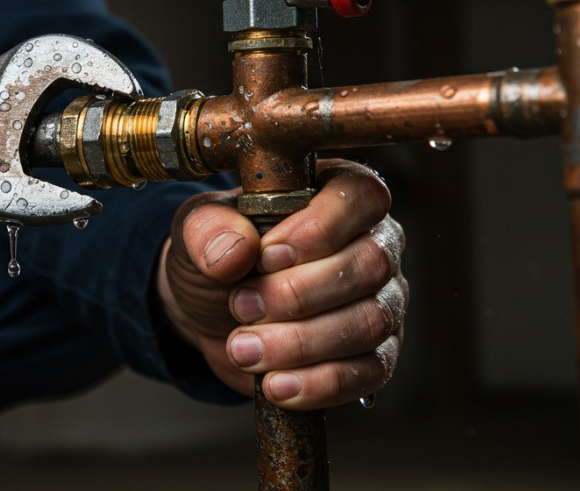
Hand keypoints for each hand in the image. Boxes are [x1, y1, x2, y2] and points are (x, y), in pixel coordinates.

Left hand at [156, 159, 406, 408]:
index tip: (266, 256)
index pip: (361, 197)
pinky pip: (368, 373)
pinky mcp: (375, 354)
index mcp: (339, 194)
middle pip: (369, 265)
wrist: (211, 312)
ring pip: (370, 322)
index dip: (319, 228)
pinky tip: (275, 384)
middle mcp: (374, 244)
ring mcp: (382, 301)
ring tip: (243, 347)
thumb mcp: (197, 230)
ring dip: (301, 342)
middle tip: (240, 305)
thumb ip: (208, 228)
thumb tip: (235, 250)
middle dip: (298, 293)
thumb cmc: (218, 255)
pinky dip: (318, 383)